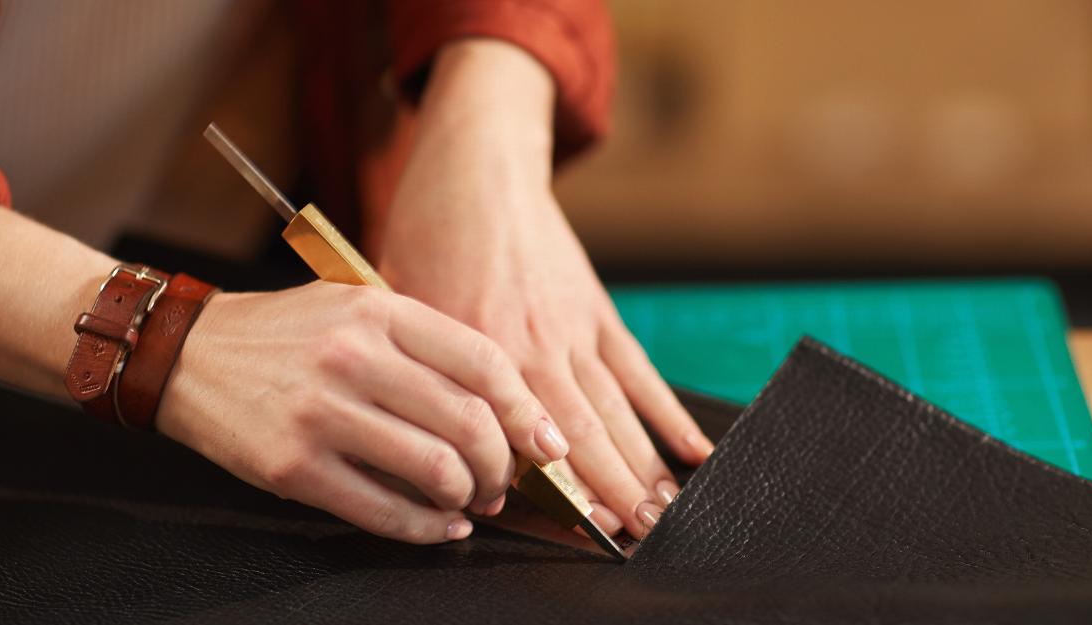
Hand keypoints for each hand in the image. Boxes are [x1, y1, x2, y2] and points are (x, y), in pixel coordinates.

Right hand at [156, 281, 569, 543]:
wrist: (186, 354)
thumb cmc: (285, 335)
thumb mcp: (354, 308)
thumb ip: (421, 345)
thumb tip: (501, 409)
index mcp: (378, 310)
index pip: (482, 362)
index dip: (528, 410)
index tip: (549, 441)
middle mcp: (354, 356)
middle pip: (469, 422)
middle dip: (503, 466)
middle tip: (503, 482)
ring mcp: (321, 412)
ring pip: (435, 469)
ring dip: (468, 498)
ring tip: (469, 501)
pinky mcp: (293, 465)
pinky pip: (383, 510)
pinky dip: (427, 528)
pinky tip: (441, 525)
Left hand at [379, 41, 713, 538]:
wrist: (478, 166)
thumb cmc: (429, 233)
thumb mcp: (400, 302)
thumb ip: (420, 370)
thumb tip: (429, 442)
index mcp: (479, 348)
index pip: (517, 436)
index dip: (549, 488)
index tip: (575, 530)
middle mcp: (532, 345)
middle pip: (579, 433)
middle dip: (610, 491)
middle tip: (636, 539)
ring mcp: (573, 328)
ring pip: (616, 410)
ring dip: (642, 465)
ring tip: (665, 512)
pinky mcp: (598, 310)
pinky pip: (639, 371)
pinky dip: (667, 411)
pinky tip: (691, 449)